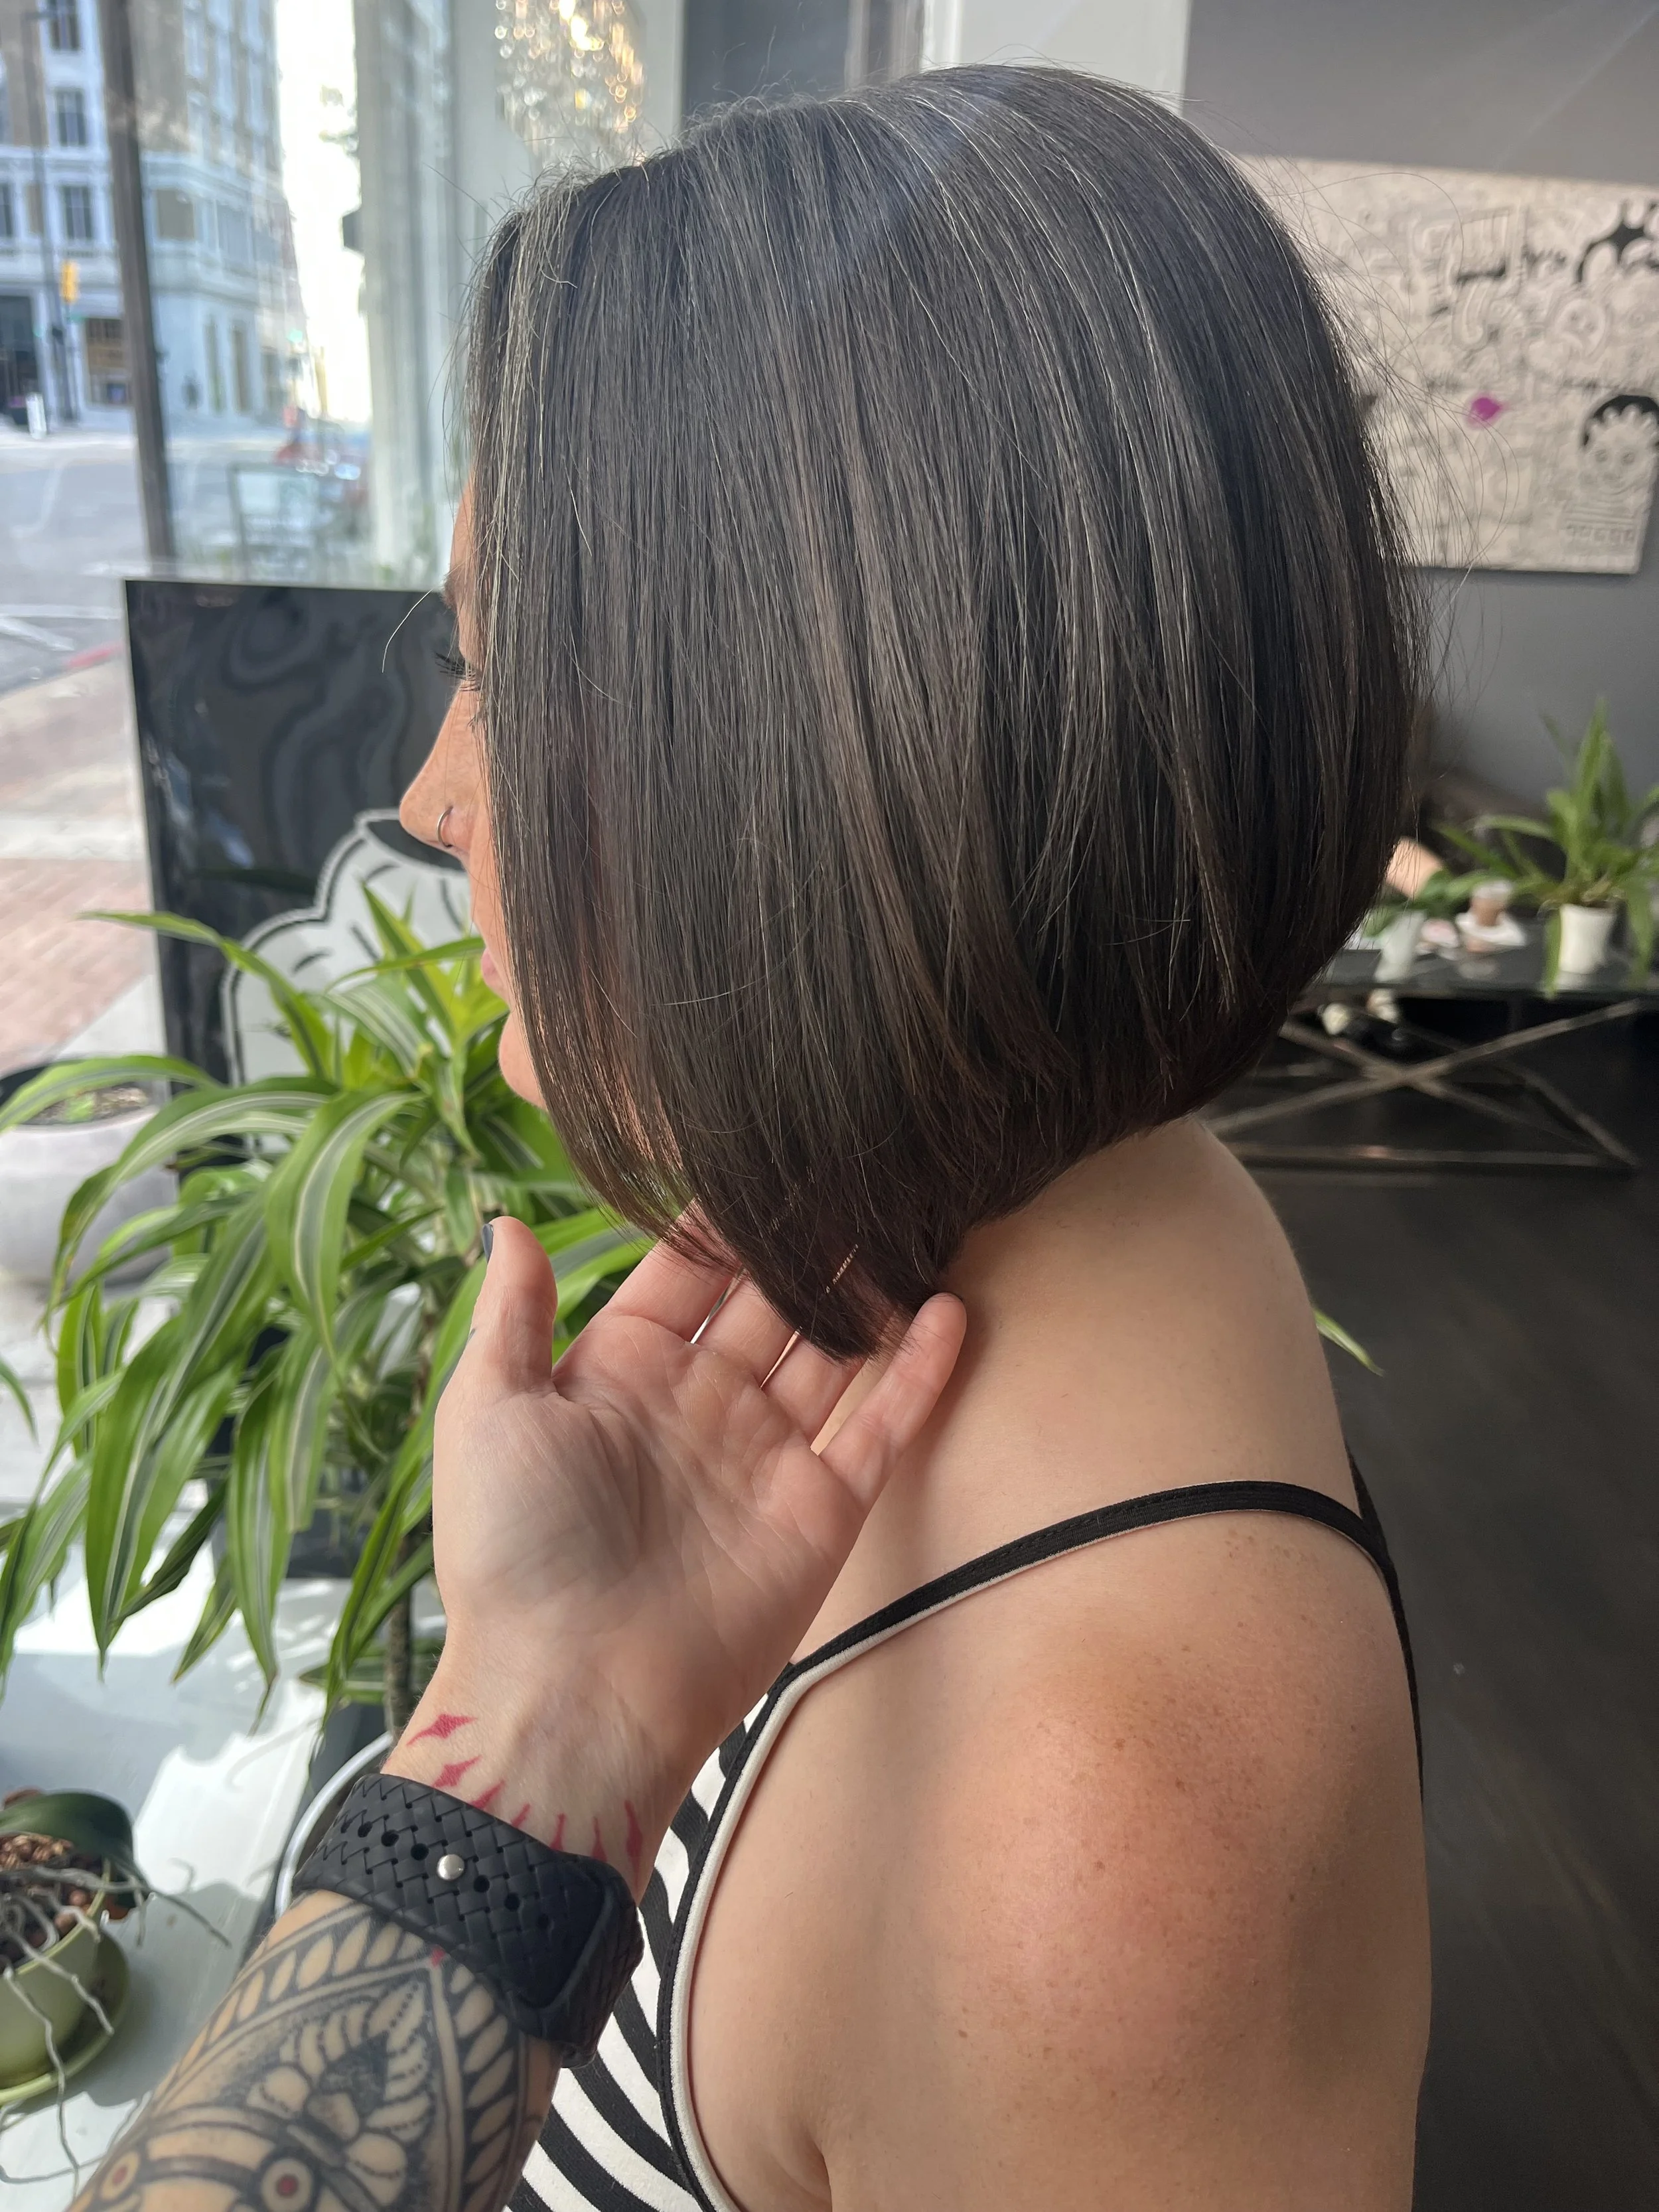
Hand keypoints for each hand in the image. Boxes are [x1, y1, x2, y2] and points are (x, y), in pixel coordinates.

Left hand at [385, 1218, 964, 1889]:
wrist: (574, 1693)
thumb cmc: (514, 1555)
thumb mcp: (486, 1414)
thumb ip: (510, 1317)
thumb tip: (509, 1223)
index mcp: (619, 1371)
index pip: (685, 1270)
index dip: (724, 1217)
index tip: (765, 1146)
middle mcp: (700, 1403)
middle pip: (770, 1299)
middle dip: (811, 1238)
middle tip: (857, 1165)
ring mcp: (765, 1454)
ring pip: (833, 1350)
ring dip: (869, 1288)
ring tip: (914, 1213)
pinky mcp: (820, 1508)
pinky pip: (881, 1426)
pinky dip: (919, 1369)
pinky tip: (947, 1308)